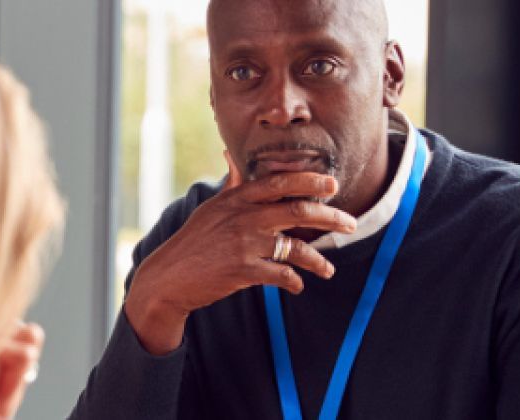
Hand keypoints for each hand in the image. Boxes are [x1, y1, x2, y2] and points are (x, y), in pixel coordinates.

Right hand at [123, 162, 356, 354]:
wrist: (169, 275)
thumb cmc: (193, 240)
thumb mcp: (210, 207)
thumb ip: (230, 183)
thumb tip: (229, 154)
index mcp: (237, 199)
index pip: (280, 182)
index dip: (310, 181)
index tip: (332, 184)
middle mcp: (243, 217)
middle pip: (298, 210)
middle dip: (331, 217)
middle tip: (350, 223)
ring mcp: (244, 244)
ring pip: (296, 247)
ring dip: (318, 260)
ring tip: (328, 269)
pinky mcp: (243, 271)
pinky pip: (281, 274)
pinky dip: (295, 281)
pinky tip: (299, 285)